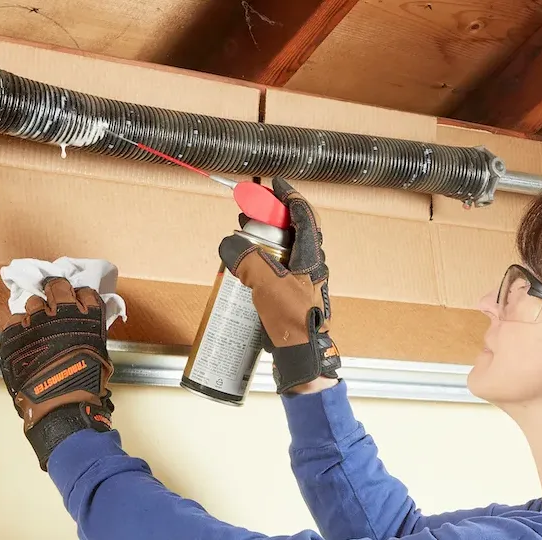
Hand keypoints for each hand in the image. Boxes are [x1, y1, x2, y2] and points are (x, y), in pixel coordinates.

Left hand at [0, 277, 114, 469]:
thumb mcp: (100, 354)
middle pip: (57, 286)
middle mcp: (62, 311)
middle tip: (54, 298)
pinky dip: (19, 328)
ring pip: (33, 302)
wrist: (60, 403)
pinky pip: (14, 321)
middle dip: (56, 290)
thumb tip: (84, 331)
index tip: (78, 302)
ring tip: (37, 324)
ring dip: (36, 310)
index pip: (85, 293)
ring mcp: (35, 321)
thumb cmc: (86, 384)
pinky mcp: (13, 333)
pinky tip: (23, 339)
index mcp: (88, 317)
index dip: (81, 297)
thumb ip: (90, 335)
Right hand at [219, 177, 340, 393]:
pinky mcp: (294, 295)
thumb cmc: (292, 320)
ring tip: (244, 237)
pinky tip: (248, 268)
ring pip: (287, 249)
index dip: (290, 196)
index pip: (305, 215)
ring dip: (267, 239)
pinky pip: (280, 268)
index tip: (274, 184)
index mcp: (312, 255)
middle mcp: (312, 264)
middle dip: (272, 217)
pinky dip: (265, 260)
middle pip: (294, 229)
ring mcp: (304, 281)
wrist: (303, 356)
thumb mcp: (266, 284)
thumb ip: (247, 259)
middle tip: (251, 212)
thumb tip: (230, 243)